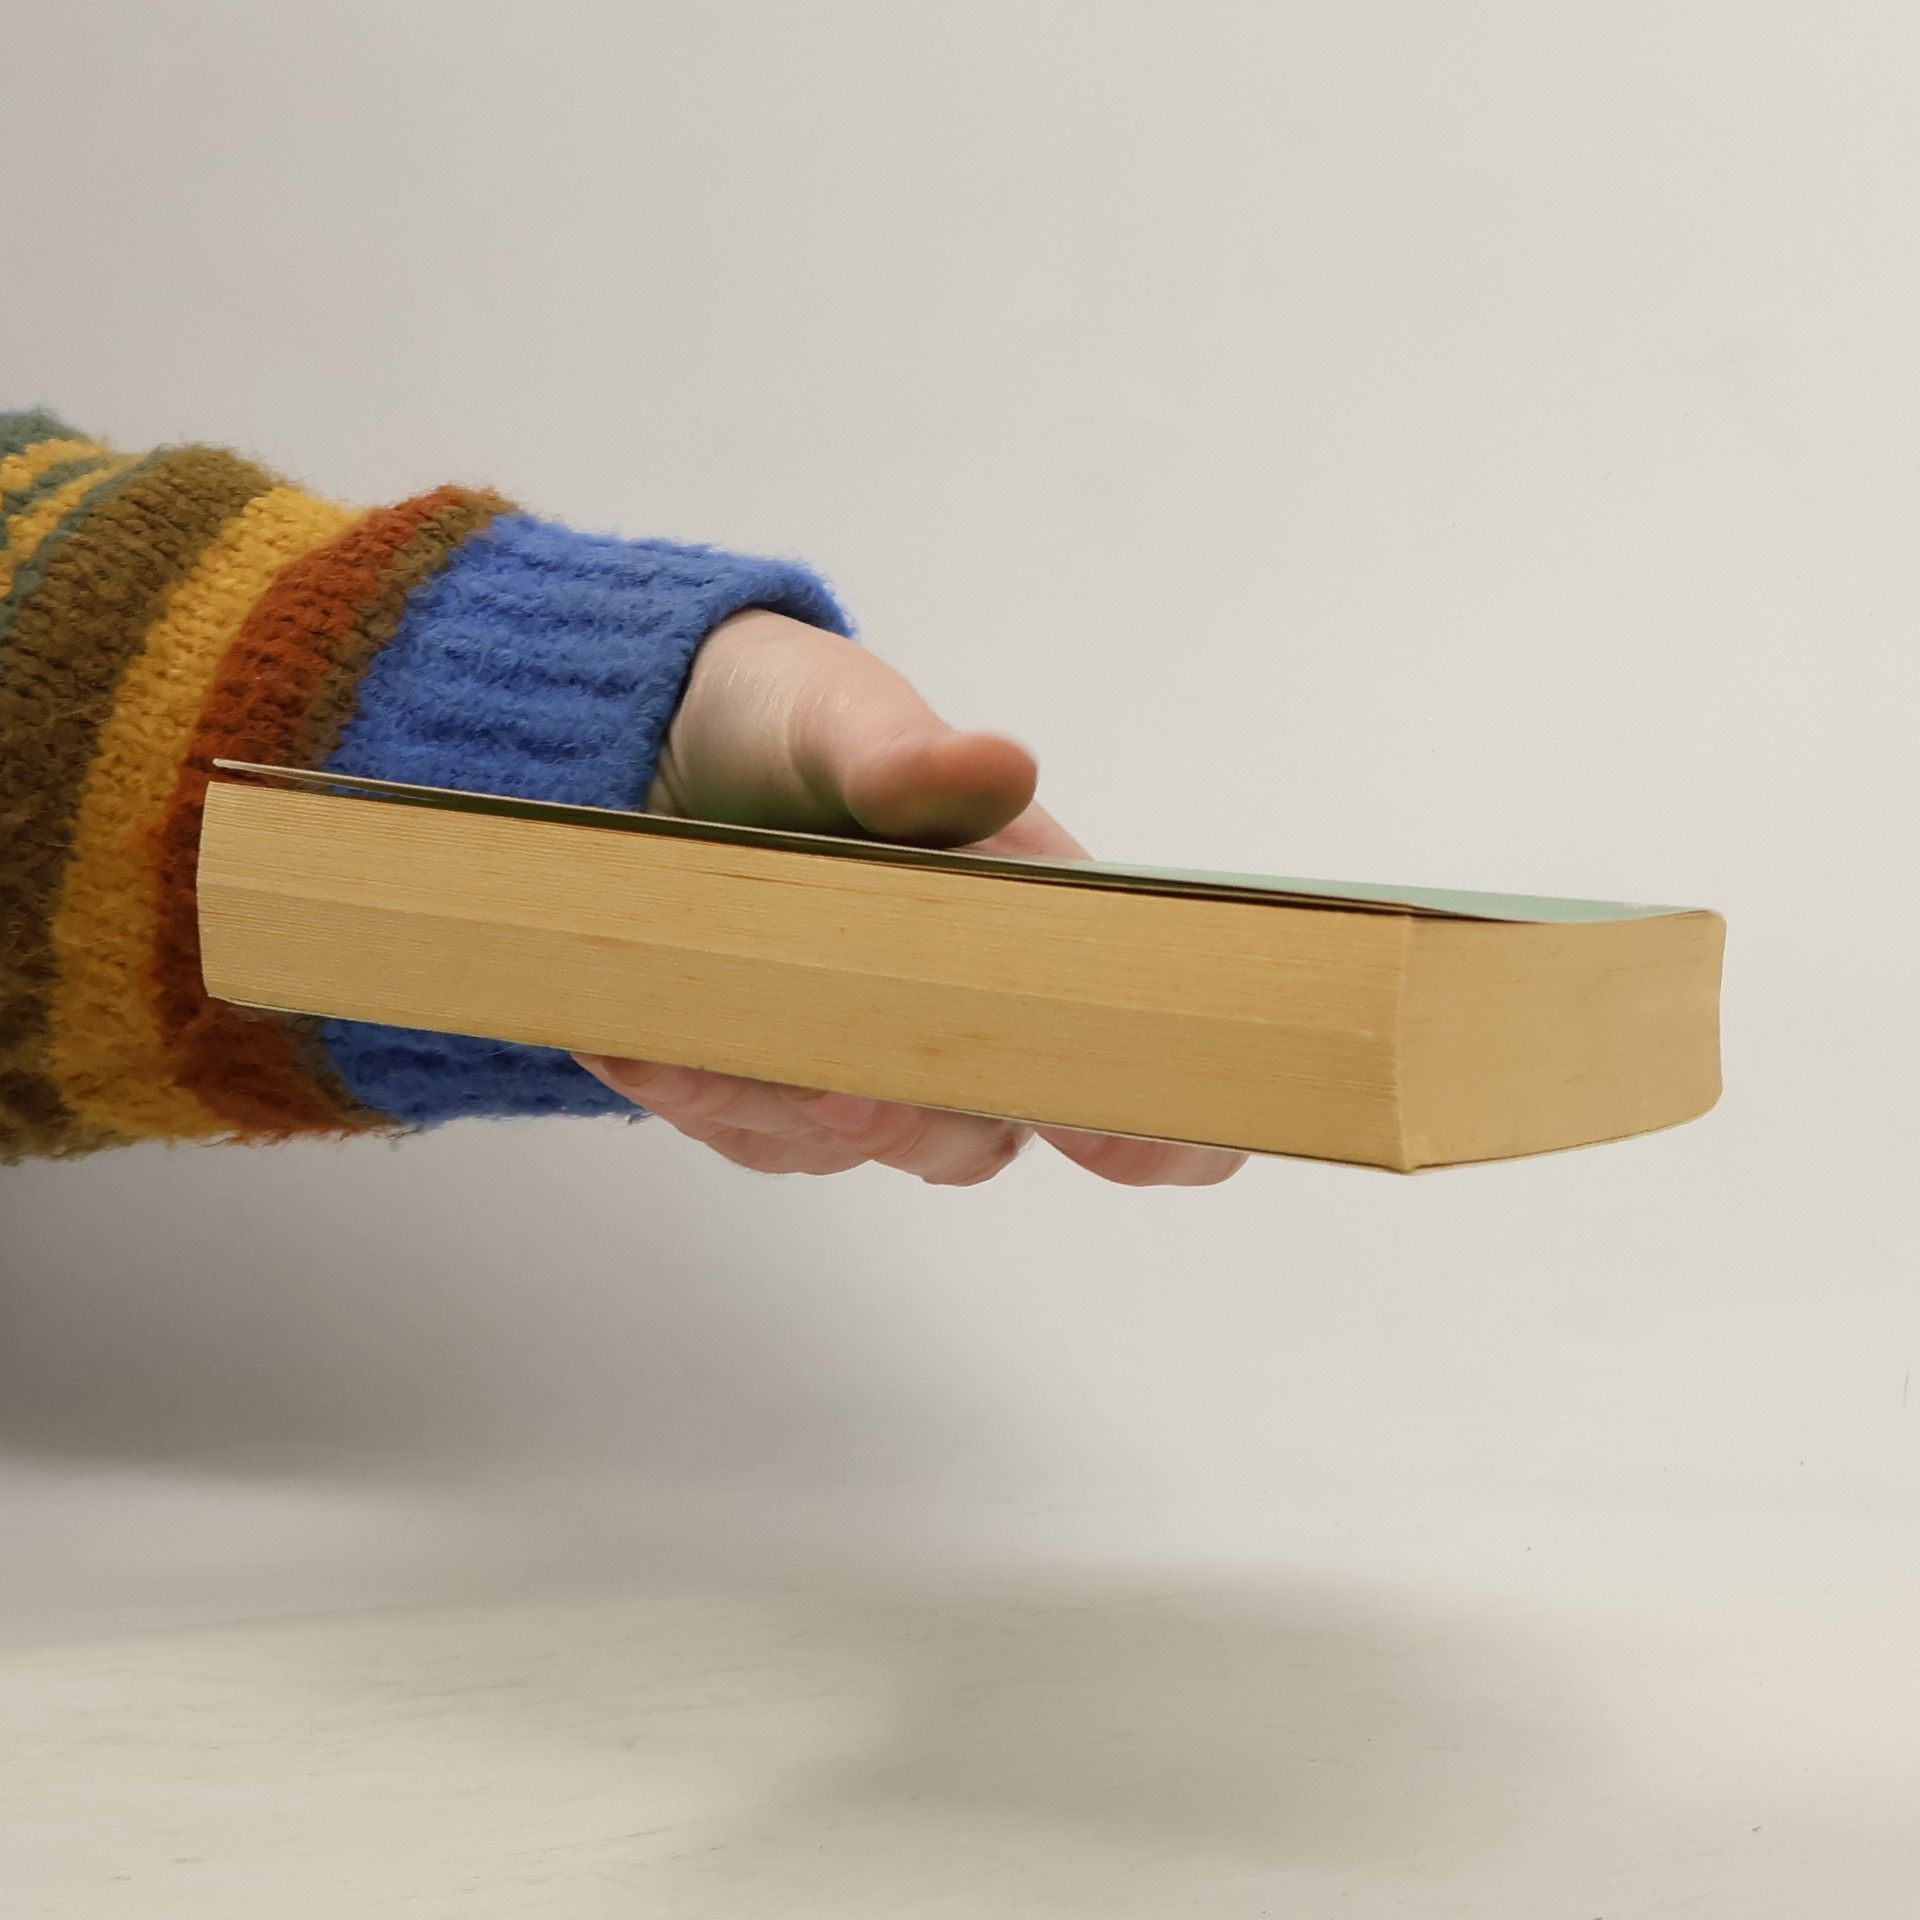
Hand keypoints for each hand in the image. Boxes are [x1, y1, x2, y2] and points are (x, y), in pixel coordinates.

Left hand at [575, 611, 1245, 1187]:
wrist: (650, 732)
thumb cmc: (788, 717)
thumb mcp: (841, 716)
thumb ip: (909, 759)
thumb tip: (998, 766)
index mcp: (1022, 928)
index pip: (1113, 1048)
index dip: (1153, 1116)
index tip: (1134, 1144)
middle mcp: (952, 1011)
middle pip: (976, 1132)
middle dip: (915, 1123)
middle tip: (847, 1088)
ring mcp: (855, 1050)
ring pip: (843, 1141)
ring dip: (772, 1105)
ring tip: (690, 1046)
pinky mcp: (762, 1074)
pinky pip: (740, 1123)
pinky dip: (689, 1088)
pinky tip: (630, 1037)